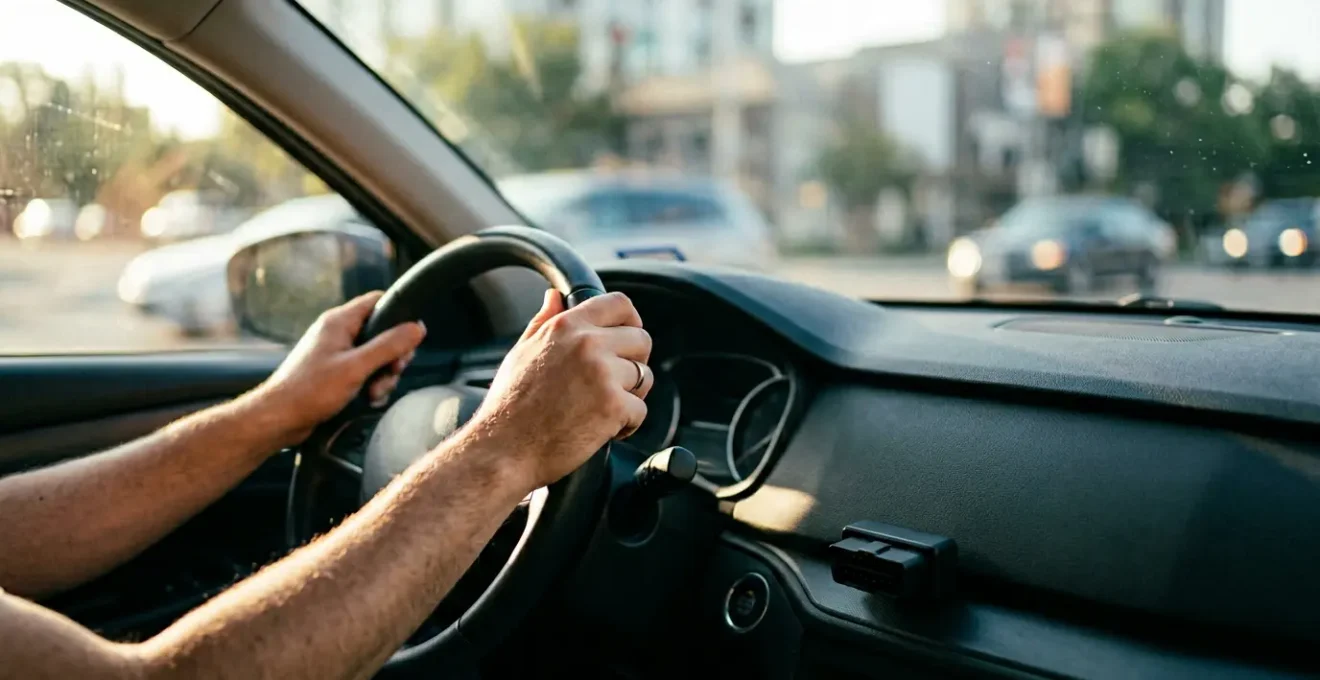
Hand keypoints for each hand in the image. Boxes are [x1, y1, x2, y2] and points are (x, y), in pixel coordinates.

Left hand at [251, 291, 426, 446]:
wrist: (279, 419)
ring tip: (374, 393)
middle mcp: (338, 333)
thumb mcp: (356, 367)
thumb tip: (418, 328)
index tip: (410, 338)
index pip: (378, 301)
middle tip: (393, 372)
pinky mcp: (335, 373)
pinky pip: (364, 372)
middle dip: (393, 356)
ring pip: (376, 357)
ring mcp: (336, 353)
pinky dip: (371, 386)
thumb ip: (389, 346)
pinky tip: (368, 400)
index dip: (399, 315)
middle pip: (382, 333)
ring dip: (383, 376)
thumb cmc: (310, 390)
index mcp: (339, 321)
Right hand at [466, 290, 652, 490]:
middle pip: (642, 340)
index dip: (631, 321)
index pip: (620, 304)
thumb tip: (554, 296)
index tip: (627, 339)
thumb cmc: (508, 406)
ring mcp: (603, 374)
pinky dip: (626, 424)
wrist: (502, 450)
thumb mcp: (521, 353)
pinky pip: (640, 410)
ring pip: (645, 377)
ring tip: (602, 409)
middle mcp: (587, 344)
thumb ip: (543, 322)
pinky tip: (600, 429)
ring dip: (630, 395)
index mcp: (566, 327)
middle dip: (634, 362)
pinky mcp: (613, 406)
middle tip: (614, 383)